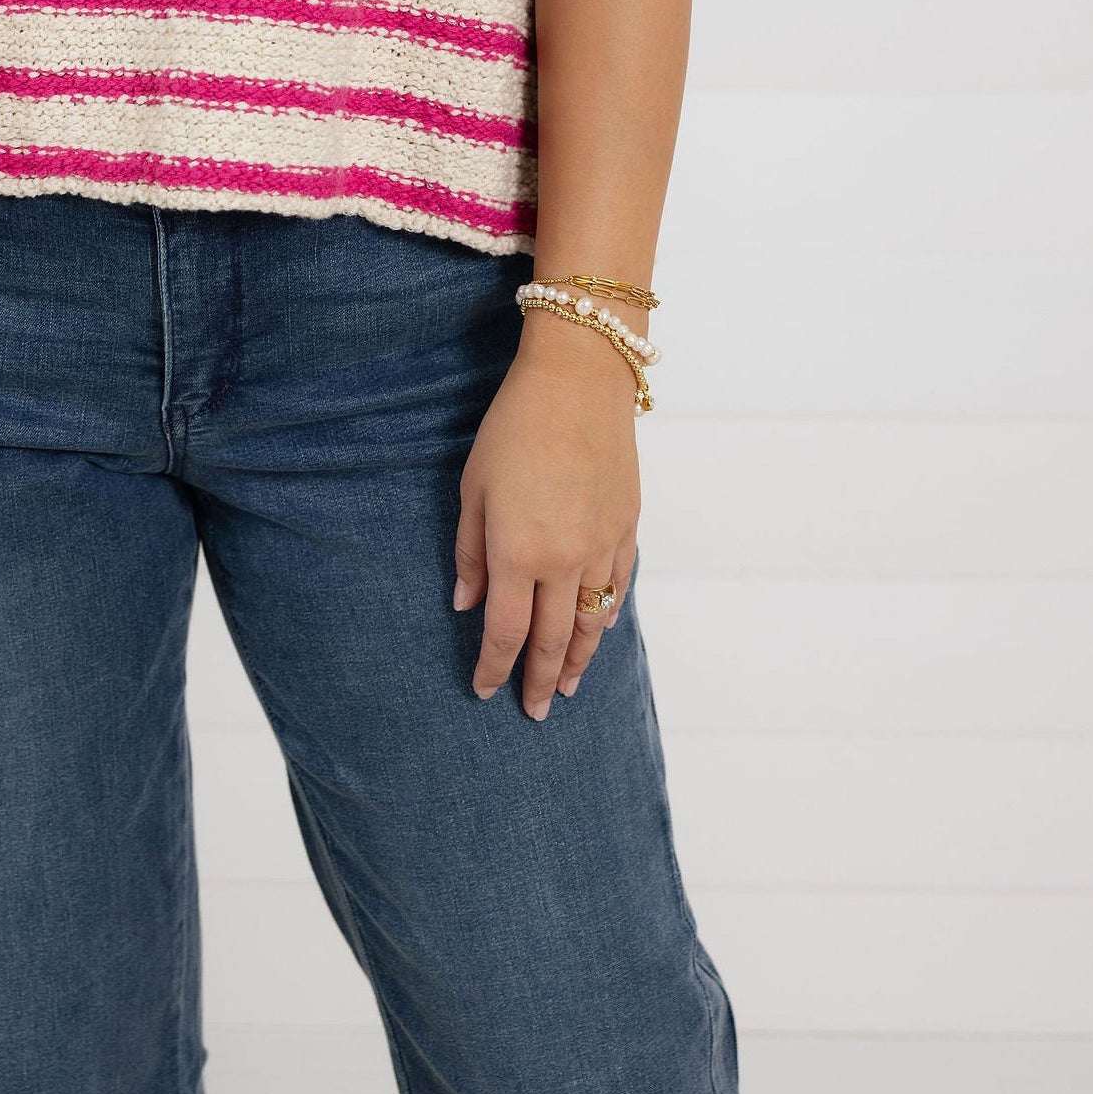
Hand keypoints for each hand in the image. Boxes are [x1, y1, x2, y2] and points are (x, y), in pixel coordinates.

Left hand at [451, 322, 640, 718]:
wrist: (579, 382)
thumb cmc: (514, 427)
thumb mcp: (473, 487)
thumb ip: (470, 551)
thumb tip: (466, 603)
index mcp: (517, 553)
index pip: (504, 632)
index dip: (494, 668)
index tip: (485, 691)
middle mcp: (563, 561)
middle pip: (553, 641)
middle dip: (540, 680)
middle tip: (535, 711)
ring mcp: (601, 547)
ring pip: (593, 622)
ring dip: (581, 660)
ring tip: (570, 687)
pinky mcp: (627, 527)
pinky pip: (618, 586)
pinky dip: (608, 614)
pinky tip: (600, 627)